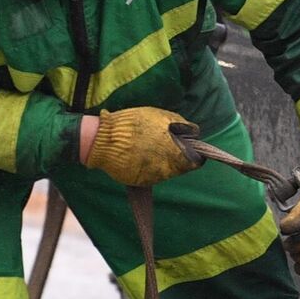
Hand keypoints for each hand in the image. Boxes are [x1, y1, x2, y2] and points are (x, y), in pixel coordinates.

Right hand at [82, 107, 201, 186]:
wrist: (104, 140)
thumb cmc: (133, 124)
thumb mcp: (161, 116)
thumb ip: (180, 125)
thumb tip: (193, 132)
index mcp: (175, 154)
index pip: (195, 161)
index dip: (195, 154)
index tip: (192, 149)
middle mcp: (166, 169)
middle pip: (181, 167)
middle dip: (178, 157)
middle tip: (168, 145)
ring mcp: (153, 178)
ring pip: (166, 171)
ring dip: (164, 162)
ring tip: (151, 148)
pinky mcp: (140, 182)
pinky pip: (151, 175)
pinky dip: (150, 167)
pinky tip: (141, 156)